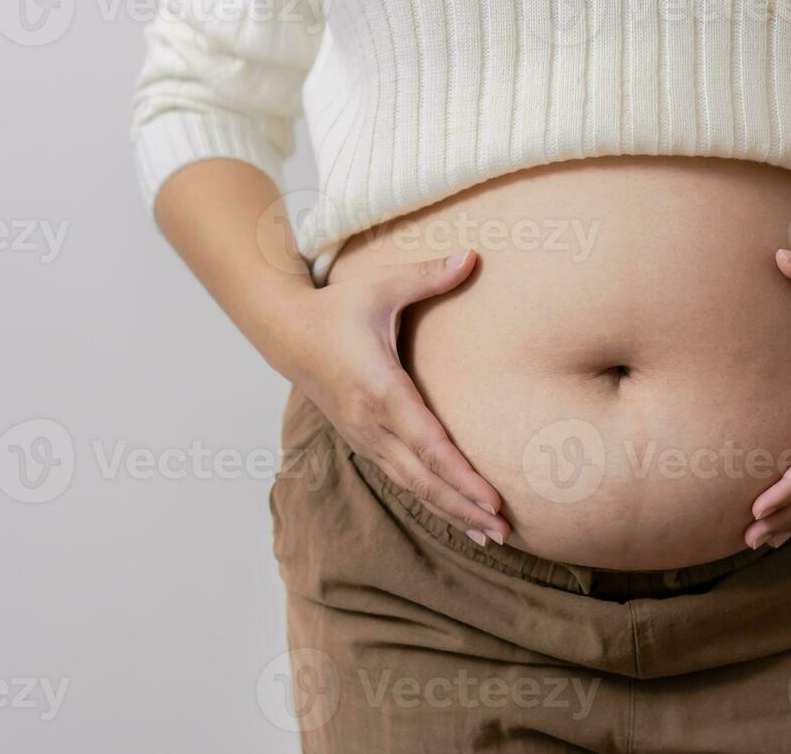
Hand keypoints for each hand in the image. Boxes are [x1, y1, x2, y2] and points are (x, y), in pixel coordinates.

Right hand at [277, 250, 509, 546]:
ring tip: (490, 534)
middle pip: (424, 478)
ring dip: (451, 511)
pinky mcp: (364, 442)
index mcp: (380, 390)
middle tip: (504, 531)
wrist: (286, 333)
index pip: (429, 443)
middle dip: (464, 506)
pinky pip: (402, 478)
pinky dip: (432, 498)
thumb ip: (429, 275)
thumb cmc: (338, 307)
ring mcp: (365, 438)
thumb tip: (473, 256)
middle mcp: (372, 424)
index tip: (493, 499)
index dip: (462, 475)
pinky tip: (459, 514)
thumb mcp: (382, 285)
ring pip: (413, 485)